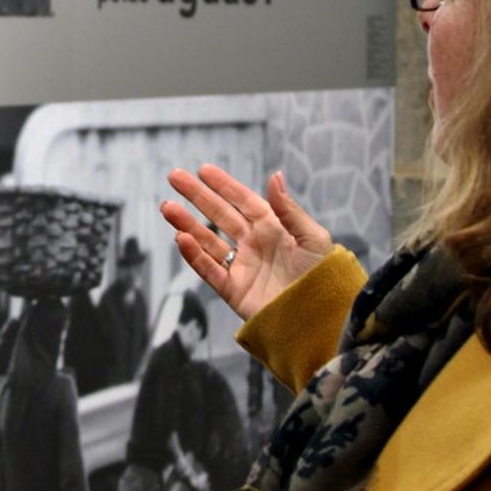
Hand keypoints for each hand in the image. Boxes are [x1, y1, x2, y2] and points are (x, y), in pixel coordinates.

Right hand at [163, 165, 331, 323]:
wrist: (319, 320)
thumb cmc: (323, 278)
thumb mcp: (312, 239)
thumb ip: (289, 210)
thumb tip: (275, 176)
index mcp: (274, 229)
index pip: (244, 202)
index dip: (224, 186)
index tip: (203, 170)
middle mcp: (254, 245)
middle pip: (220, 216)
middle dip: (197, 196)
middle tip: (175, 177)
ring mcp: (242, 267)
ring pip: (208, 241)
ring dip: (187, 224)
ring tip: (168, 207)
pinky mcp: (233, 290)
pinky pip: (209, 270)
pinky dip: (194, 255)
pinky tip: (181, 238)